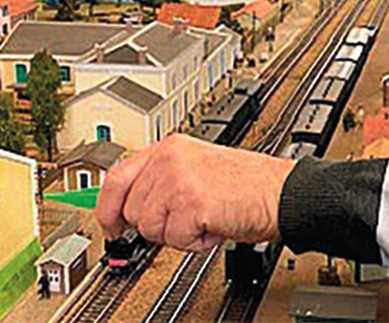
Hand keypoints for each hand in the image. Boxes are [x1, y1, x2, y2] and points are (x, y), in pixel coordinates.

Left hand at [94, 134, 297, 250]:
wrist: (280, 191)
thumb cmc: (248, 183)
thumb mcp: (197, 168)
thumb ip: (161, 181)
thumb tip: (130, 211)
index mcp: (170, 147)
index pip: (117, 176)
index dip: (107, 207)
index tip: (110, 225)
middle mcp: (170, 158)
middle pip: (133, 210)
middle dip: (157, 225)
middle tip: (186, 218)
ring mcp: (178, 179)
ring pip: (151, 228)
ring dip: (177, 233)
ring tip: (205, 218)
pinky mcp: (191, 202)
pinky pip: (174, 239)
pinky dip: (195, 241)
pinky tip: (214, 224)